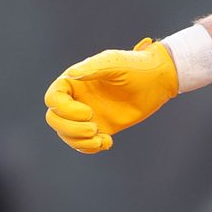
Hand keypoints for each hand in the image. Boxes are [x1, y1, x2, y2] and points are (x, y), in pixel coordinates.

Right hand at [44, 39, 178, 152]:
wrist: (158, 81)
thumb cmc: (137, 66)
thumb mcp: (115, 63)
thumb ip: (93, 68)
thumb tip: (71, 75)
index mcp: (76, 80)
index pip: (53, 98)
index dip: (63, 110)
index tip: (87, 112)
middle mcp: (78, 98)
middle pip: (54, 119)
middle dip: (69, 128)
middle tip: (94, 128)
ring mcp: (88, 114)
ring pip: (66, 133)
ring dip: (79, 141)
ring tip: (101, 140)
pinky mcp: (100, 126)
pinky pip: (84, 142)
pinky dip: (90, 147)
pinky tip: (107, 143)